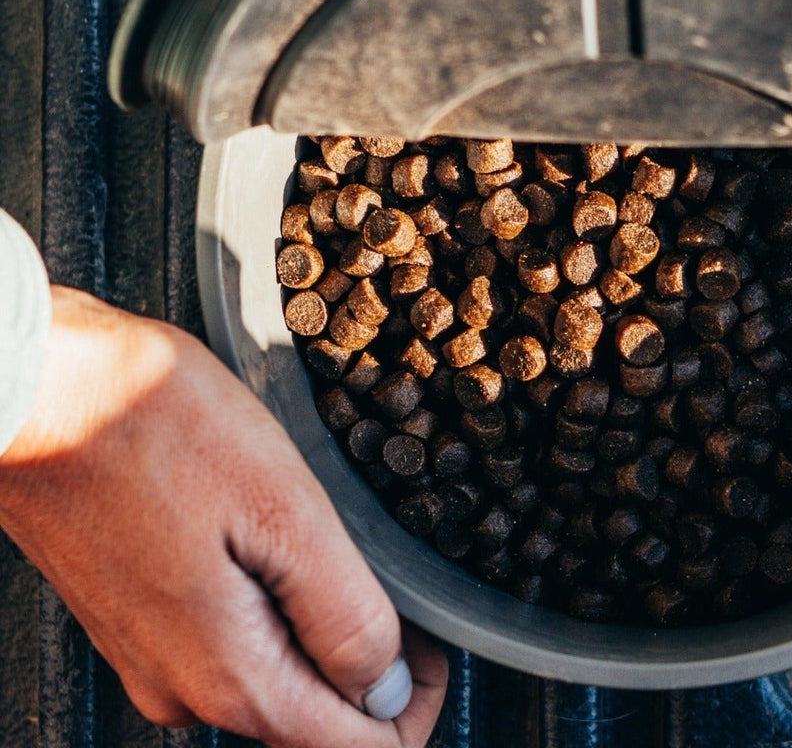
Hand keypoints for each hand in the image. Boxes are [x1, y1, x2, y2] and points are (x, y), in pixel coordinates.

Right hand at [0, 287, 447, 747]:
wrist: (38, 390)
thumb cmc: (149, 427)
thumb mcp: (283, 509)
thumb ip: (342, 612)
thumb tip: (388, 686)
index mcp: (229, 676)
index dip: (415, 703)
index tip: (438, 641)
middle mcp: (185, 688)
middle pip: (314, 720)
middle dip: (374, 665)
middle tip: (397, 579)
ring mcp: (157, 654)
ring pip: (276, 675)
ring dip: (323, 629)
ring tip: (338, 543)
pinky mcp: (141, 614)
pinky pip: (234, 640)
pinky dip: (277, 606)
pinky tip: (281, 537)